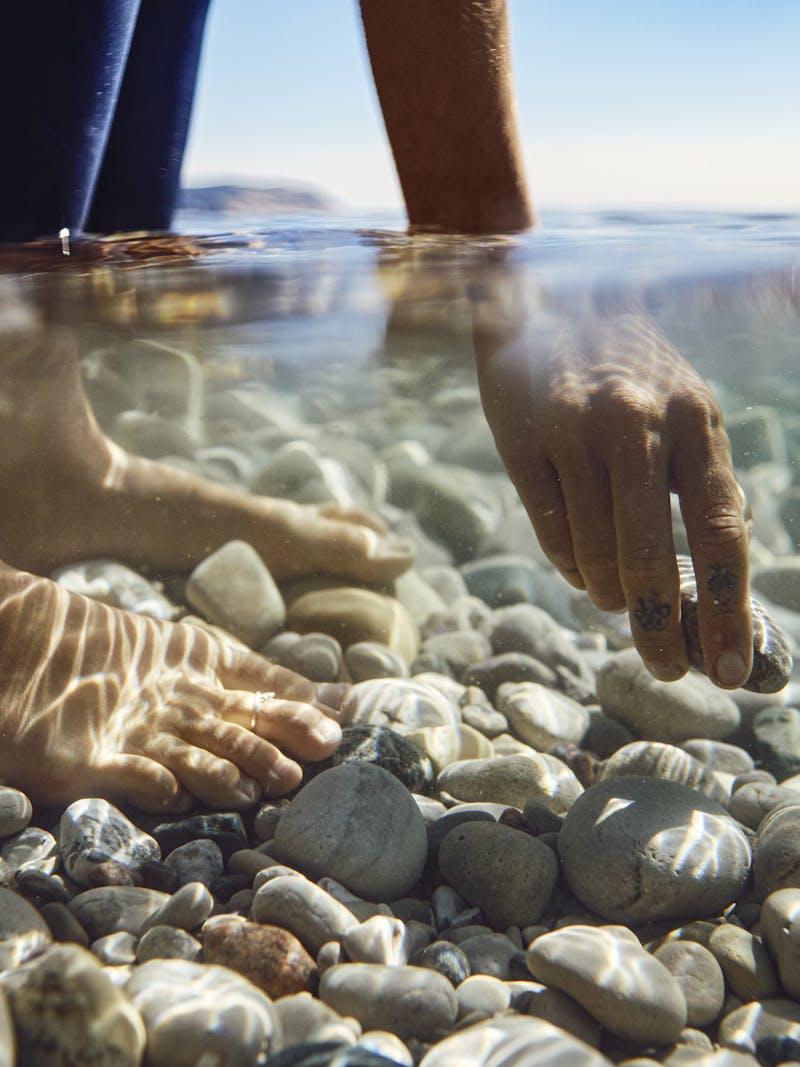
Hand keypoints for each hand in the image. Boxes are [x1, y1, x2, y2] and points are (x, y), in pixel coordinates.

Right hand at [473, 296, 752, 687]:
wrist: (548, 301)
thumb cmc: (630, 372)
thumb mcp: (686, 408)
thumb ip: (704, 481)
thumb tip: (717, 577)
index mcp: (694, 422)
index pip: (721, 532)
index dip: (728, 608)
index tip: (728, 668)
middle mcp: (637, 427)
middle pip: (651, 560)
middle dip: (660, 628)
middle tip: (666, 666)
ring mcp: (574, 434)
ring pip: (594, 554)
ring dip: (610, 592)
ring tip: (617, 597)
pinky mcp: (523, 443)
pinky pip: (549, 533)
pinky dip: (570, 565)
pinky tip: (582, 567)